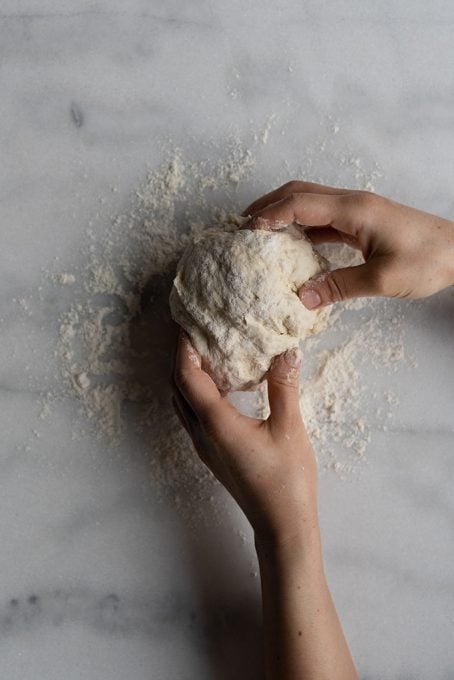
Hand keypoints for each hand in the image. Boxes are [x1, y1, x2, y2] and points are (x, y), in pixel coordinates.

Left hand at [172, 331, 317, 545]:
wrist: (282, 525)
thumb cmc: (287, 480)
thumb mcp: (289, 428)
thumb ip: (283, 386)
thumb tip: (285, 350)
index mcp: (216, 423)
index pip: (187, 376)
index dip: (183, 348)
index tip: (187, 324)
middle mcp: (202, 433)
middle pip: (177, 388)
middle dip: (180, 357)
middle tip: (194, 332)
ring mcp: (204, 446)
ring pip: (182, 403)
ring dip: (186, 376)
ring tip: (204, 353)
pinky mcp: (212, 453)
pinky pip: (192, 415)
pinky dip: (196, 393)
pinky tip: (218, 386)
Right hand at [242, 181, 453, 307]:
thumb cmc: (428, 260)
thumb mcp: (382, 279)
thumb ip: (339, 287)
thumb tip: (302, 298)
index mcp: (354, 210)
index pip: (300, 204)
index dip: (270, 215)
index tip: (247, 232)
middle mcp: (352, 203)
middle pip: (300, 192)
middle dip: (268, 204)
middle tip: (243, 225)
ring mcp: (357, 210)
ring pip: (310, 202)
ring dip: (283, 213)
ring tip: (260, 234)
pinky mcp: (362, 222)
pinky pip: (323, 218)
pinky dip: (302, 228)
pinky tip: (292, 246)